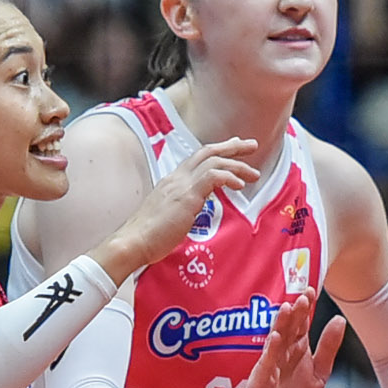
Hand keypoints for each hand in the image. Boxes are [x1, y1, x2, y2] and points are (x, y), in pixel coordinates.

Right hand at [99, 139, 258, 278]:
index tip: (233, 147)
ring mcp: (181, 185)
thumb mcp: (168, 216)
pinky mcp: (187, 195)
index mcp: (172, 181)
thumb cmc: (148, 237)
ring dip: (237, 165)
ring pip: (214, 161)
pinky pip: (213, 176)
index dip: (217, 151)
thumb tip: (191, 211)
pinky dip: (229, 177)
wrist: (133, 242)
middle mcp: (176, 178)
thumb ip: (181, 208)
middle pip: (208, 152)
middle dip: (232, 147)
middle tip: (252, 145)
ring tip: (254, 174)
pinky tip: (240, 185)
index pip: (197, 159)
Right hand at [236, 289, 346, 387]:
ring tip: (287, 308)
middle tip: (303, 295)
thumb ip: (328, 348)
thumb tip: (339, 320)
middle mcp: (285, 350)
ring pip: (277, 338)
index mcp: (298, 348)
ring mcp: (272, 361)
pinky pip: (267, 360)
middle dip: (296, 311)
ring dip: (282, 324)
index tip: (312, 290)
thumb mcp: (319, 373)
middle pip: (290, 327)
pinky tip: (276, 337)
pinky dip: (271, 348)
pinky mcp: (262, 375)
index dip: (306, 307)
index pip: (302, 323)